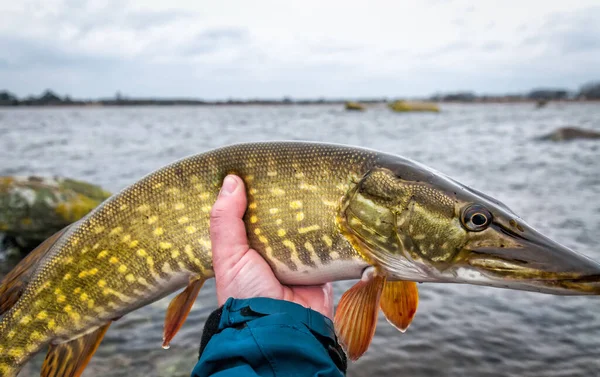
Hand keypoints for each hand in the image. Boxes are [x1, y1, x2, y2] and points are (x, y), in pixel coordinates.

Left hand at [210, 175, 333, 318]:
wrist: (281, 329)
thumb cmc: (246, 294)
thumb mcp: (228, 256)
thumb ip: (226, 220)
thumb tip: (232, 179)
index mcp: (246, 247)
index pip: (249, 213)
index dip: (253, 192)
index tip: (259, 166)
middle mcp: (271, 251)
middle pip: (279, 217)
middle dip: (285, 199)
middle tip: (293, 168)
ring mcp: (297, 258)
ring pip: (304, 226)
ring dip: (309, 210)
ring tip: (315, 179)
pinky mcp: (321, 265)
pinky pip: (327, 241)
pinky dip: (329, 228)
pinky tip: (333, 205)